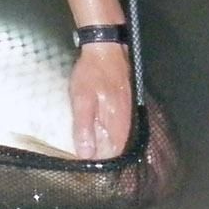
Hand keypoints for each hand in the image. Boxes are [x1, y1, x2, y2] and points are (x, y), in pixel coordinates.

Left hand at [69, 42, 132, 158]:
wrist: (104, 46)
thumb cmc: (91, 73)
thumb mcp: (81, 99)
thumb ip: (84, 126)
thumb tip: (86, 154)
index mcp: (117, 121)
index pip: (115, 152)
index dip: (102, 160)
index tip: (87, 163)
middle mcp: (126, 118)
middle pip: (118, 145)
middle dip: (105, 153)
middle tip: (86, 155)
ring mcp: (127, 108)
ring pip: (119, 134)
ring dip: (106, 142)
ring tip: (90, 145)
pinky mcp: (124, 99)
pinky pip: (119, 122)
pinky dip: (109, 130)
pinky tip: (98, 127)